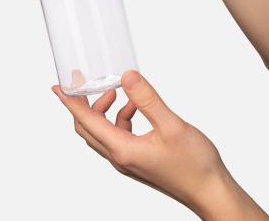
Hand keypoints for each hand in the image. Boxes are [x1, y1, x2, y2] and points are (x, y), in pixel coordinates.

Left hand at [53, 71, 268, 219]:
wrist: (211, 191)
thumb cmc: (195, 165)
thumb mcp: (171, 125)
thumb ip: (148, 100)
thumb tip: (126, 77)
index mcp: (123, 150)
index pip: (86, 121)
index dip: (70, 102)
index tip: (57, 87)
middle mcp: (120, 157)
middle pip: (88, 128)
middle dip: (84, 103)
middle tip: (85, 82)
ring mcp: (128, 161)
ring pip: (103, 132)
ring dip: (105, 110)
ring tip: (117, 91)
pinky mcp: (138, 160)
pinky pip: (119, 136)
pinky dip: (121, 118)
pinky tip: (136, 108)